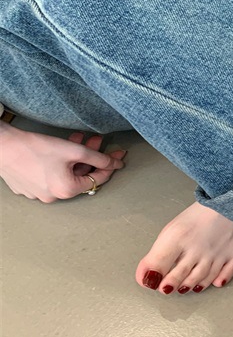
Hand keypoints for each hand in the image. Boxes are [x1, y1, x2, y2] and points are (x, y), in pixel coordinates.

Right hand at [0, 124, 125, 202]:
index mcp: (67, 191)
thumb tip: (116, 163)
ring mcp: (38, 193)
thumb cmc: (37, 148)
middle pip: (80, 175)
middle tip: (96, 140)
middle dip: (90, 157)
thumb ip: (99, 158)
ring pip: (66, 174)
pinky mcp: (28, 186)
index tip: (118, 154)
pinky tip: (61, 148)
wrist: (3, 146)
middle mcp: (53, 197)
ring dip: (75, 157)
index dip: (110, 165)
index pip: (98, 179)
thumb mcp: (75, 151)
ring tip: (79, 139)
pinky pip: (51, 175)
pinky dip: (60, 163)